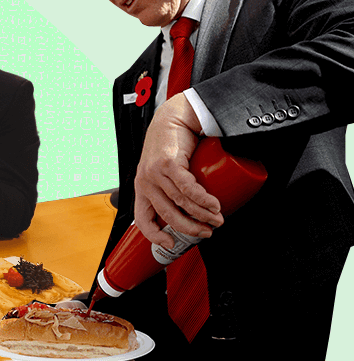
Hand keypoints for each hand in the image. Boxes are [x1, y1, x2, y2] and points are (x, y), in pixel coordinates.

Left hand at [134, 93, 223, 247]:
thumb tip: (189, 212)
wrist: (174, 117)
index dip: (155, 235)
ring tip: (218, 219)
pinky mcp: (169, 163)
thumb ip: (170, 189)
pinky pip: (187, 188)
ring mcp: (155, 172)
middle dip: (190, 228)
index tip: (171, 243)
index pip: (143, 219)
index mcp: (142, 187)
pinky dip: (202, 200)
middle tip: (208, 232)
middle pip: (168, 214)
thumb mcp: (163, 171)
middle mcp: (146, 182)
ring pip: (181, 202)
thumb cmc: (172, 145)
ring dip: (203, 215)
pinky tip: (213, 205)